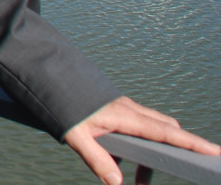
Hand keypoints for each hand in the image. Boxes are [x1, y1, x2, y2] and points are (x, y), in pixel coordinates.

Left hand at [63, 96, 219, 184]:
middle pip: (165, 128)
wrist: (47, 77)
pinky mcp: (115, 110)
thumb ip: (96, 160)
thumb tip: (117, 183)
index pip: (166, 131)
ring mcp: (123, 108)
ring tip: (140, 182)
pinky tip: (120, 164)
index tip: (214, 151)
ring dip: (151, 155)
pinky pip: (136, 129)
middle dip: (178, 148)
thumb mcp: (76, 135)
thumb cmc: (62, 105)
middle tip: (187, 167)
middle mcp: (129, 110)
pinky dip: (136, 147)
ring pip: (151, 129)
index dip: (191, 142)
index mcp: (125, 116)